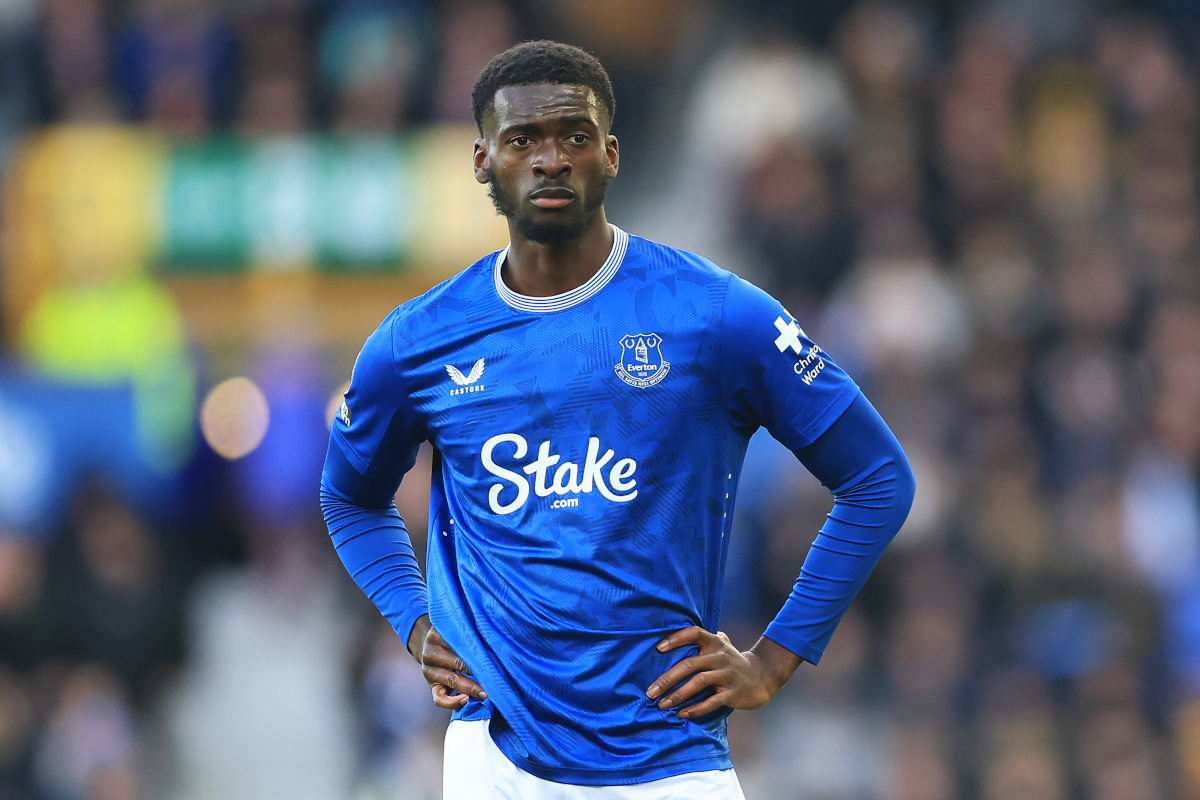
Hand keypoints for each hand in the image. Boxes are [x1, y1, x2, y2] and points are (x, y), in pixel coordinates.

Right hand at [407, 615, 487, 709]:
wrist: (430, 648)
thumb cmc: (451, 639)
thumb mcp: (455, 631)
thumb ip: (469, 633)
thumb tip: (495, 642)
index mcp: (437, 635)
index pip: (459, 643)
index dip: (478, 651)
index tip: (494, 658)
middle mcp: (430, 653)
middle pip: (458, 663)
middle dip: (479, 671)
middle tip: (496, 678)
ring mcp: (429, 671)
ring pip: (452, 681)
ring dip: (472, 688)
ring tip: (487, 693)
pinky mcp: (431, 686)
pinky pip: (439, 699)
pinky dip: (453, 702)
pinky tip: (467, 700)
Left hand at [646, 627, 801, 719]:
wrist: (761, 678)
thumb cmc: (731, 662)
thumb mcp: (721, 645)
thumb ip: (702, 640)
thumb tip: (671, 637)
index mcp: (714, 642)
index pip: (694, 633)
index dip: (676, 638)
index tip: (658, 648)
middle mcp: (719, 656)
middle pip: (689, 664)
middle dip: (667, 679)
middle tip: (650, 692)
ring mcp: (726, 675)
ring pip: (698, 683)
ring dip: (678, 696)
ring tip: (662, 705)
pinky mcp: (732, 693)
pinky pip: (712, 702)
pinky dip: (696, 709)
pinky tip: (682, 714)